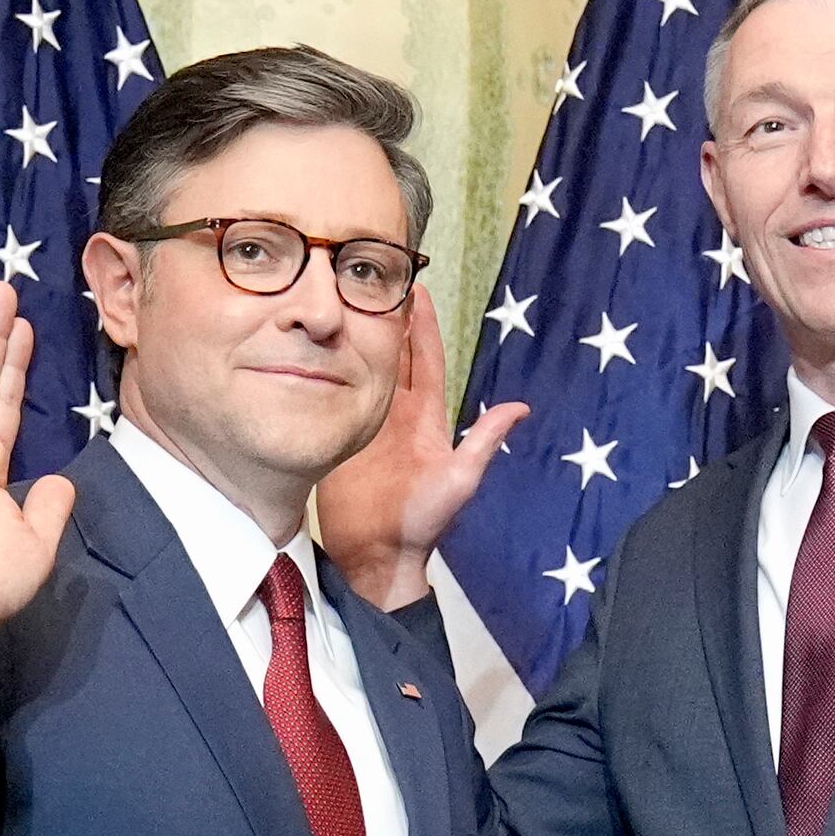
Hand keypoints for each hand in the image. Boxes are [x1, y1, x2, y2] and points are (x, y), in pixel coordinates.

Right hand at [315, 294, 527, 610]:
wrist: (378, 556)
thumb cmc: (423, 523)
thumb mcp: (459, 480)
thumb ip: (484, 443)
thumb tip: (521, 408)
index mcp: (426, 419)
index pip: (425, 360)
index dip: (422, 325)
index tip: (416, 289)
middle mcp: (395, 416)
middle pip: (392, 356)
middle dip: (386, 318)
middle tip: (375, 278)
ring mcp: (364, 426)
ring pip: (360, 370)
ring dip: (355, 337)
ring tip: (344, 300)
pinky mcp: (337, 438)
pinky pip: (331, 396)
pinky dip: (325, 370)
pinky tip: (313, 345)